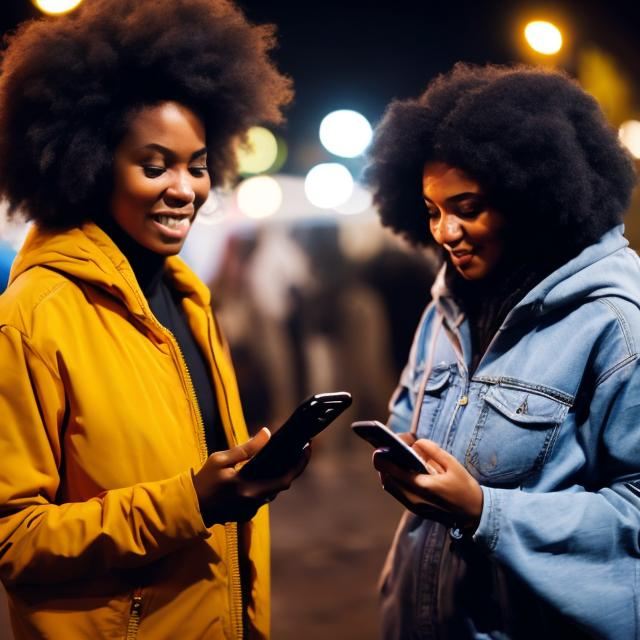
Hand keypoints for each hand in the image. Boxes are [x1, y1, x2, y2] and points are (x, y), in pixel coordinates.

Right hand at [192, 428, 310, 525]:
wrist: (190, 508)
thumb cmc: (203, 482)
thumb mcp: (221, 459)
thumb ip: (246, 448)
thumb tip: (266, 433)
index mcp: (249, 489)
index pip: (284, 479)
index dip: (299, 464)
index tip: (306, 448)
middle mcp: (254, 502)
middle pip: (282, 484)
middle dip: (292, 466)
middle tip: (298, 449)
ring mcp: (251, 510)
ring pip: (272, 491)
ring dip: (278, 475)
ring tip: (283, 456)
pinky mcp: (246, 513)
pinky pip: (262, 496)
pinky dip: (266, 483)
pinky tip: (266, 470)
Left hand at [373, 436, 482, 532]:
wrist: (474, 515)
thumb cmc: (465, 488)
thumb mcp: (453, 465)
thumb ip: (433, 451)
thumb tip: (416, 443)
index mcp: (423, 486)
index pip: (392, 471)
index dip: (382, 458)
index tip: (380, 447)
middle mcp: (413, 498)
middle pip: (386, 478)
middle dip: (383, 463)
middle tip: (387, 449)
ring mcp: (412, 506)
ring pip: (389, 486)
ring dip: (386, 471)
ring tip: (392, 456)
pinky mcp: (414, 509)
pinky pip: (396, 492)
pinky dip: (393, 479)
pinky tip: (400, 469)